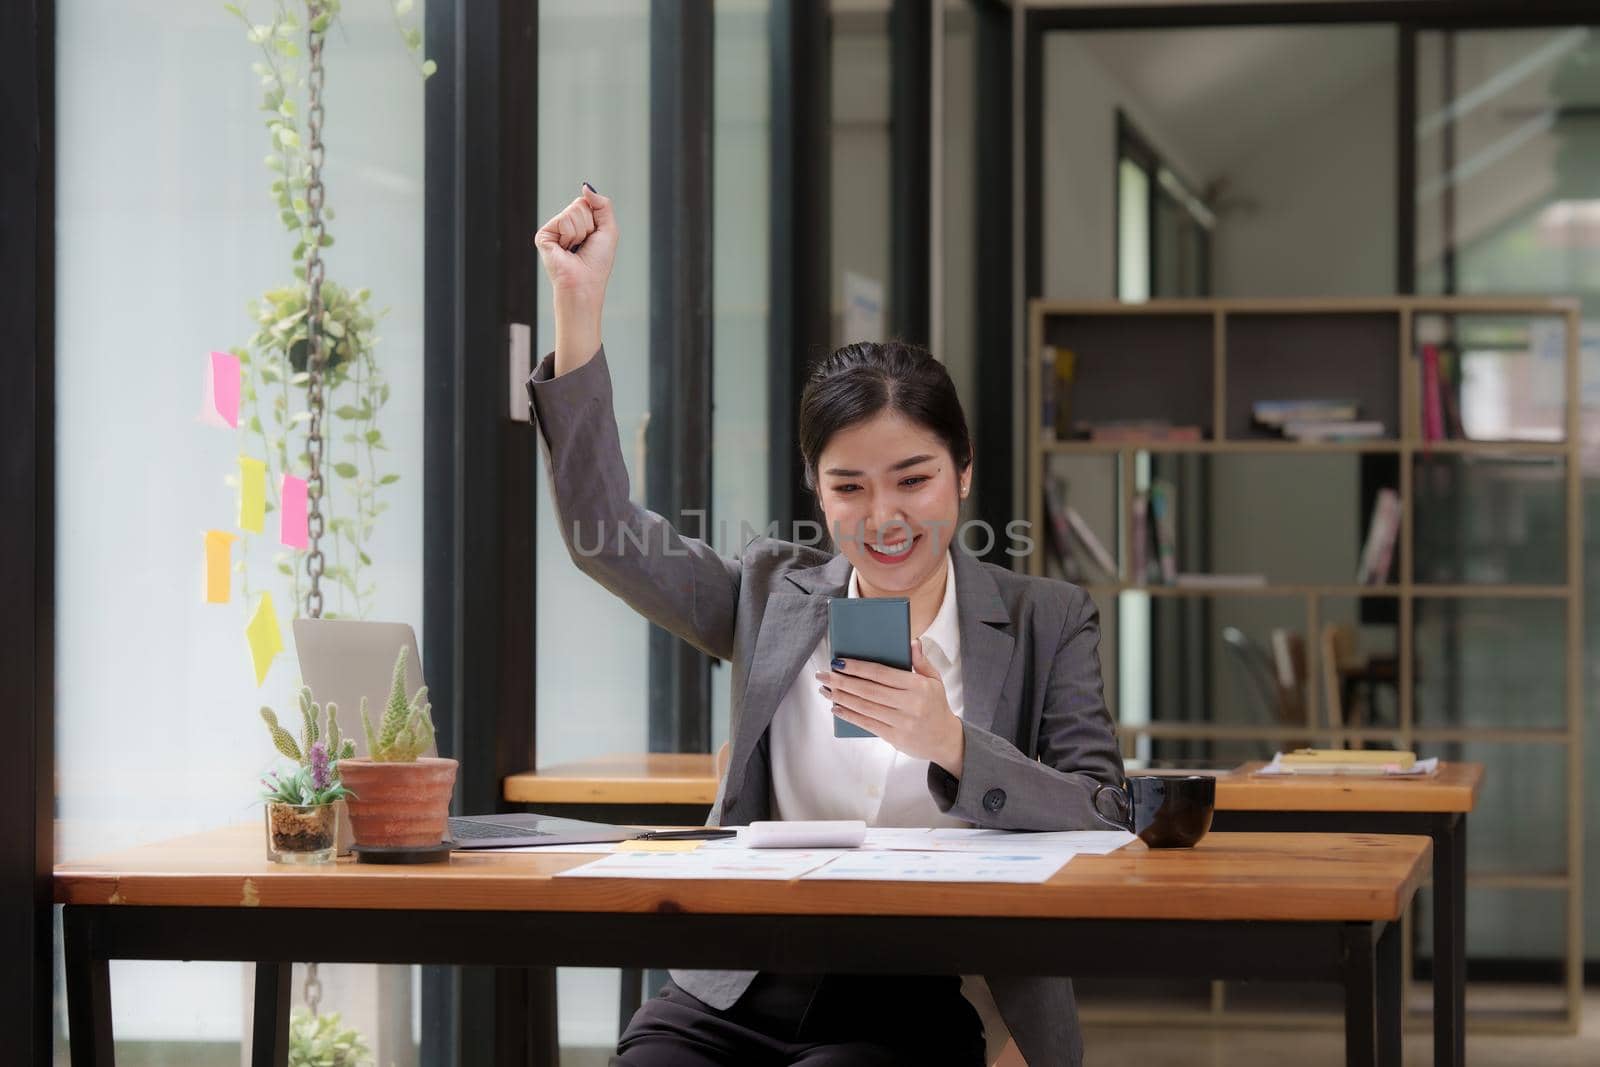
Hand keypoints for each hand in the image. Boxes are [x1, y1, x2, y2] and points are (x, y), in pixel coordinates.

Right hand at [534, 183, 616, 373]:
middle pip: (580, 205)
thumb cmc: (597, 263)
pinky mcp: (544, 235)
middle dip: (589, 226)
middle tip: (584, 246)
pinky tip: (566, 250)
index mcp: (578, 225)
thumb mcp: (608, 229)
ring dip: (581, 233)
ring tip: (575, 250)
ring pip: (573, 212)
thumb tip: (585, 186)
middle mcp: (564, 226)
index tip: (593, 240)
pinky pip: (564, 220)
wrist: (584, 284)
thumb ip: (602, 204)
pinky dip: (570, 235)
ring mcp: (553, 230)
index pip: (587, 203)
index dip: (597, 221)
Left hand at [816, 639, 965, 776]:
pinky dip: (849, 715)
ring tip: (825, 689)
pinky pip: (867, 724)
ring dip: (841, 697)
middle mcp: (909, 704)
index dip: (858, 667)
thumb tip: (912, 641)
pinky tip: (836, 707)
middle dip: (842, 681)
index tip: (839, 661)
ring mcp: (901, 722)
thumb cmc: (936, 705)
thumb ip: (921, 661)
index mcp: (918, 686)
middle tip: (823, 674)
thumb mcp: (935, 680)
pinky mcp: (895, 737)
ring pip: (865, 707)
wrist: (945, 739)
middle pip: (868, 690)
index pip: (881, 673)